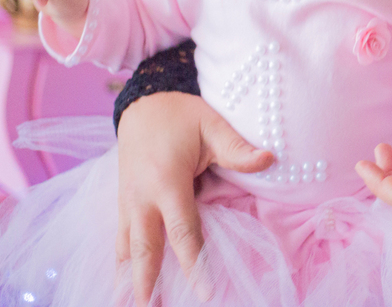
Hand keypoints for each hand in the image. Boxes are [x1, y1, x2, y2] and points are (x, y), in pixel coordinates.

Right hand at [115, 92, 273, 306]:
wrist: (142, 104)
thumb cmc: (181, 115)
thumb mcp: (212, 124)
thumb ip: (238, 148)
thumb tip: (270, 159)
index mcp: (167, 182)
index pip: (183, 231)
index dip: (195, 264)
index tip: (204, 293)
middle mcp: (142, 198)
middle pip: (146, 249)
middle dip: (149, 283)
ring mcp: (127, 203)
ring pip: (127, 250)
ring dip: (130, 281)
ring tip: (135, 306)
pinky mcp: (122, 205)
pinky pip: (121, 241)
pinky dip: (122, 265)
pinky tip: (123, 288)